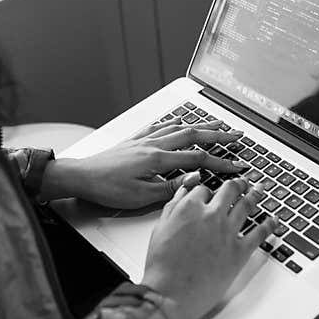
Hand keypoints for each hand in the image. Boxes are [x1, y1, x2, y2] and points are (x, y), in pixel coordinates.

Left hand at [39, 118, 251, 207]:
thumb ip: (171, 188)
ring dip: (200, 125)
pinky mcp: (135, 140)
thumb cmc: (107, 188)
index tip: (237, 166)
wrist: (81, 177)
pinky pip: (160, 126)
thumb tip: (195, 180)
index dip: (220, 163)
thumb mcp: (142, 197)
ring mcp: (144, 140)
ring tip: (216, 124)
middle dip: (218, 134)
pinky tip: (179, 121)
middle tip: (237, 134)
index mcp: (158, 159)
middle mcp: (153, 145)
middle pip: (193, 135)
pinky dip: (175, 123)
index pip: (198, 159)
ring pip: (179, 127)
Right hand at [141, 177, 276, 318]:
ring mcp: (228, 232)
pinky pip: (260, 233)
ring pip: (247, 205)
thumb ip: (174, 205)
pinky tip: (274, 220)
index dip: (209, 191)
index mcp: (190, 207)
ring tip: (259, 190)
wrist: (172, 292)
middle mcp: (211, 215)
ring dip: (255, 194)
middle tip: (243, 182)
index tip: (212, 193)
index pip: (205, 189)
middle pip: (230, 190)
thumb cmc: (162, 265)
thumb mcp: (160, 227)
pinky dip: (269, 224)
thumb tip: (185, 190)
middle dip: (238, 184)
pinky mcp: (240, 251)